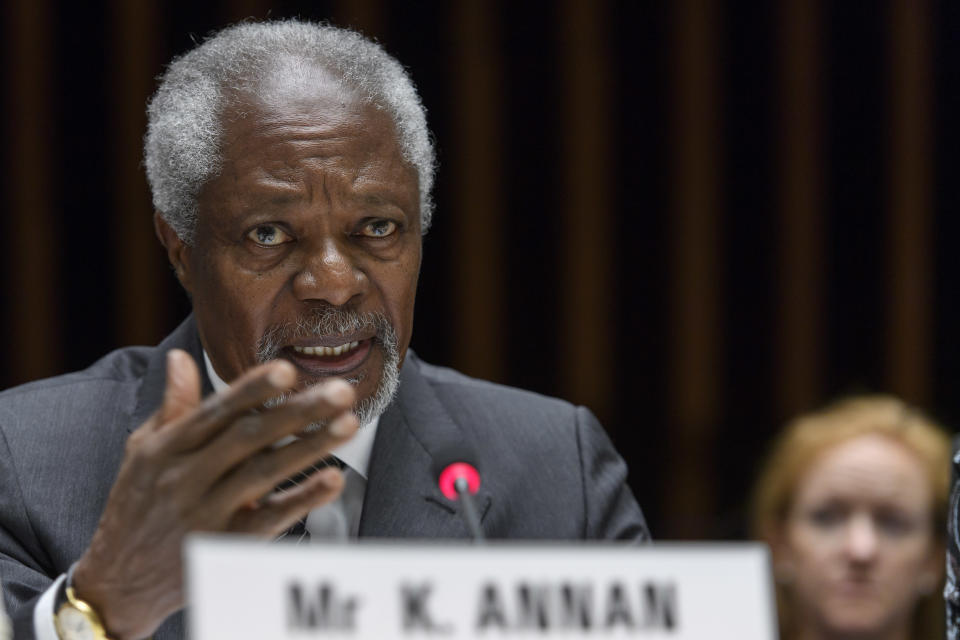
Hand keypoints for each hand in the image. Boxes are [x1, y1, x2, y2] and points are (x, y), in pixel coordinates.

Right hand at [71, 349, 357, 638]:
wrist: (117, 581)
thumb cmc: (137, 504)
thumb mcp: (142, 450)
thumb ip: (172, 406)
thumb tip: (181, 357)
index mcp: (168, 447)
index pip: (216, 411)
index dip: (251, 389)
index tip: (287, 369)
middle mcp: (187, 477)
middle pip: (249, 437)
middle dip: (298, 412)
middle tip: (342, 390)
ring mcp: (206, 513)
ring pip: (264, 473)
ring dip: (310, 447)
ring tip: (347, 424)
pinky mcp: (224, 547)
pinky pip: (269, 520)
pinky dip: (302, 499)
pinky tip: (333, 480)